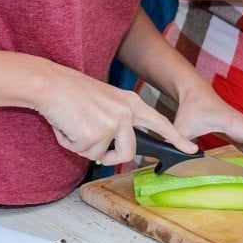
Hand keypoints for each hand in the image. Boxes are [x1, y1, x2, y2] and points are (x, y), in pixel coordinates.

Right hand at [35, 63, 197, 165]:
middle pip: (130, 152)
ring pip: (103, 156)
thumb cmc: (72, 93)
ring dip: (87, 149)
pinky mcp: (96, 134)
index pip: (160, 123)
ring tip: (76, 127)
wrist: (50, 84)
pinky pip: (83, 153)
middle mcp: (126, 112)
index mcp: (131, 102)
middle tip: (97, 150)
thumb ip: (116, 123)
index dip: (176, 138)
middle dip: (113, 158)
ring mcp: (113, 124)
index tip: (192, 149)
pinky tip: (67, 125)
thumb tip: (112, 152)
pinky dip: (70, 144)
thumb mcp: (104, 102)